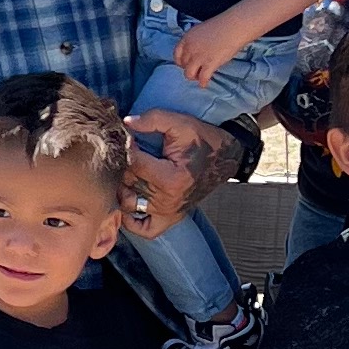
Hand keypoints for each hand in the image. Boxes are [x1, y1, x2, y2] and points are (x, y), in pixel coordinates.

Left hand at [122, 110, 224, 236]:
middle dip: (124, 165)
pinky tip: (130, 201)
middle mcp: (168, 200)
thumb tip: (126, 123)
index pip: (133, 164)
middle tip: (129, 153)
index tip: (132, 138)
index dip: (128, 147)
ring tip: (128, 172)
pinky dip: (132, 222)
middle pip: (129, 183)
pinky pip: (145, 230)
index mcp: (170, 179)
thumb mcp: (180, 123)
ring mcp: (168, 212)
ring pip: (129, 204)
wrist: (225, 156)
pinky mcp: (170, 217)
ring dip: (123, 188)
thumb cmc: (202, 139)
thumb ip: (152, 119)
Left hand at [172, 16, 239, 86]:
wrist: (234, 27)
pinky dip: (203, 83)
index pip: (177, 55)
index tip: (185, 65)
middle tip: (196, 71)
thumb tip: (196, 51)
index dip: (180, 62)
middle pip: (183, 65)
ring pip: (189, 74)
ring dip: (194, 77)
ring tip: (199, 77)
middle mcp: (190, 48)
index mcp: (187, 38)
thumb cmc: (222, 26)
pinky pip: (202, 78)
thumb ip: (195, 41)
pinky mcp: (210, 63)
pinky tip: (205, 84)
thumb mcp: (202, 31)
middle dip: (188, 69)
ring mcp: (199, 56)